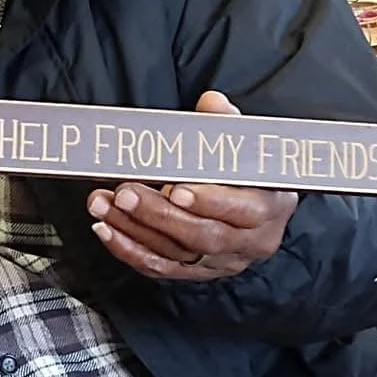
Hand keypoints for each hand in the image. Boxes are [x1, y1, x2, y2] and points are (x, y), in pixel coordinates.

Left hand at [86, 91, 297, 280]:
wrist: (252, 200)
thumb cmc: (245, 168)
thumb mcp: (244, 142)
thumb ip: (226, 123)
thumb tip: (211, 104)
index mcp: (271, 207)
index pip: (244, 210)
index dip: (209, 202)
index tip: (176, 189)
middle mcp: (251, 241)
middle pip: (204, 236)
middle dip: (159, 215)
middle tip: (125, 194)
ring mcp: (223, 261)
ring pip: (177, 254)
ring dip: (134, 229)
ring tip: (104, 205)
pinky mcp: (196, 272)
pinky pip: (160, 267)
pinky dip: (129, 249)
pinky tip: (106, 229)